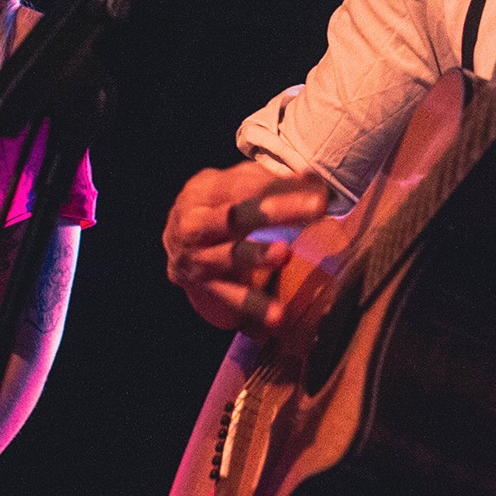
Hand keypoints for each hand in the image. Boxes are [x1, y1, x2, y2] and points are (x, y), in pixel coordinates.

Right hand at [163, 161, 329, 335]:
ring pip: (229, 257)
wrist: (176, 247)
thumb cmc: (217, 209)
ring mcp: (195, 258)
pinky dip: (253, 305)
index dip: (280, 185)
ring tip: (285, 253)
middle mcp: (194, 223)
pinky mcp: (203, 288)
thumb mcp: (233, 187)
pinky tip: (277, 315)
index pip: (244, 185)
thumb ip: (268, 181)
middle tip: (317, 205)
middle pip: (235, 215)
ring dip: (257, 255)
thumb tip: (313, 180)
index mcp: (203, 192)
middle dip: (274, 211)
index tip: (319, 191)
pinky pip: (229, 297)